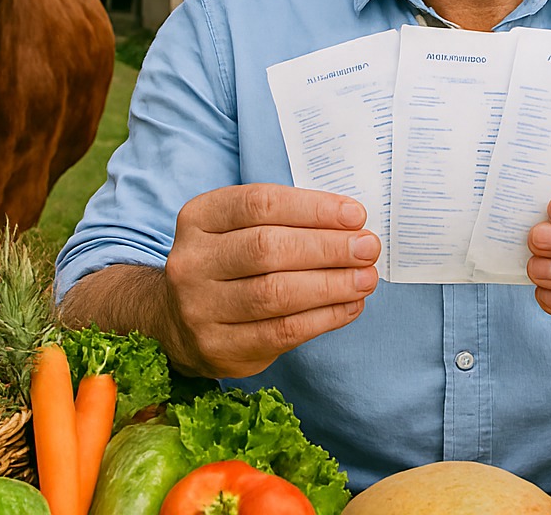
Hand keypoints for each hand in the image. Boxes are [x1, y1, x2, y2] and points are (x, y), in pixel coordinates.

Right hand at [163, 183, 380, 378]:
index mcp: (199, 217)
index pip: (260, 204)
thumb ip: (289, 221)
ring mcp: (198, 307)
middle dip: (328, 247)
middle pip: (267, 248)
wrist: (181, 321)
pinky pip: (281, 332)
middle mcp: (192, 261)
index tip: (356, 216)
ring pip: (275, 293)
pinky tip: (350, 306)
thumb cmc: (231, 263)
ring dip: (331, 285)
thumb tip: (353, 226)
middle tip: (368, 248)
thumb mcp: (243, 228)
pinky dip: (324, 318)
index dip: (313, 208)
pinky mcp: (217, 347)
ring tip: (366, 278)